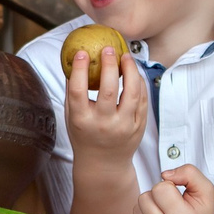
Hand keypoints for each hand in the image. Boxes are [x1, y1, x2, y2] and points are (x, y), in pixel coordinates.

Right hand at [63, 45, 148, 159]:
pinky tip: (134, 72)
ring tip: (126, 56)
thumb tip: (72, 61)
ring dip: (130, 71)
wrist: (103, 164)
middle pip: (109, 90)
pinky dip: (139, 83)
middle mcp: (103, 124)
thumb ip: (72, 92)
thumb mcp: (72, 118)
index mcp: (82, 121)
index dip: (79, 69)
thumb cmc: (84, 136)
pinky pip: (142, 100)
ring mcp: (123, 127)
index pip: (78, 91)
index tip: (82, 52)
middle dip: (109, 65)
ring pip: (132, 93)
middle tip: (108, 49)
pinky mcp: (138, 127)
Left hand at [131, 166, 213, 213]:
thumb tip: (164, 175)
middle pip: (144, 197)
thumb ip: (189, 173)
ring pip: (136, 208)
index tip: (179, 197)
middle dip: (158, 197)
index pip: (159, 188)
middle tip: (173, 206)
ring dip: (150, 207)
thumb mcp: (205, 190)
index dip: (170, 187)